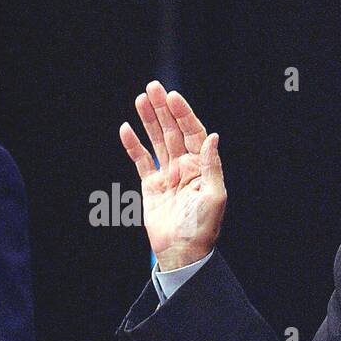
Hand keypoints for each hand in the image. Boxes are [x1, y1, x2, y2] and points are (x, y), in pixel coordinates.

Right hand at [119, 81, 225, 270]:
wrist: (181, 252)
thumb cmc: (202, 228)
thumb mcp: (213, 196)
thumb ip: (212, 165)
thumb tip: (212, 136)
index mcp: (202, 166)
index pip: (193, 132)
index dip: (183, 114)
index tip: (172, 97)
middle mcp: (185, 166)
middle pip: (173, 131)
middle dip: (163, 109)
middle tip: (152, 87)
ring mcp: (168, 174)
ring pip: (156, 141)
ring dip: (148, 120)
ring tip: (140, 99)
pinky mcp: (152, 185)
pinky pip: (142, 161)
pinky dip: (134, 145)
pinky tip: (127, 129)